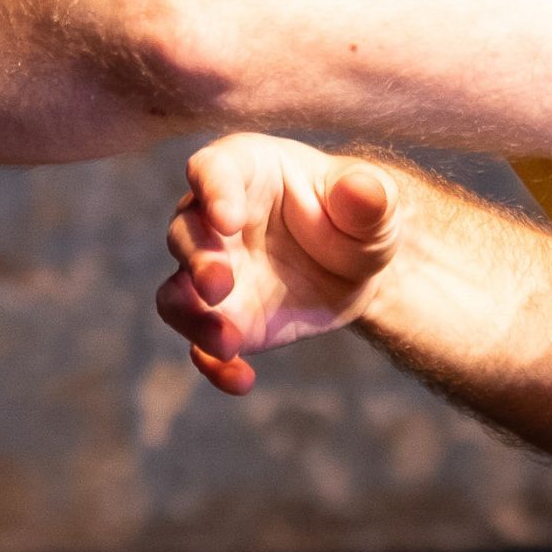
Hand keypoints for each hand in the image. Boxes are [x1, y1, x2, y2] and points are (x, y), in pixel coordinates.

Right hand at [156, 135, 401, 392]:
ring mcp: (213, 274)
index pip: (212, 171)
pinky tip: (241, 380)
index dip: (213, 192)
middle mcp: (213, 221)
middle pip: (184, 234)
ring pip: (177, 293)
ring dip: (192, 317)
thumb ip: (368, 197)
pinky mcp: (223, 319)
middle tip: (218, 286)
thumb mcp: (375, 204)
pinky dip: (214, 364)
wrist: (357, 267)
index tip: (228, 220)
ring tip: (227, 343)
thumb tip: (363, 191)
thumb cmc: (356, 217)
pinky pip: (201, 344)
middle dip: (196, 260)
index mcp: (245, 172)